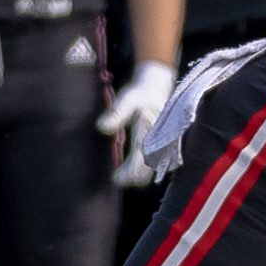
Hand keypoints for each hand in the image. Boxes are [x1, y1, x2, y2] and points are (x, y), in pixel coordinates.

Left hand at [99, 61, 175, 187]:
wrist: (157, 86)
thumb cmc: (140, 94)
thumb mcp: (127, 100)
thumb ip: (116, 114)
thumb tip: (102, 128)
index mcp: (149, 134)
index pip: (139, 164)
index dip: (126, 175)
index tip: (114, 178)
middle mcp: (159, 144)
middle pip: (146, 174)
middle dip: (131, 179)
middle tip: (116, 177)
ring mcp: (163, 146)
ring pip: (151, 171)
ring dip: (136, 175)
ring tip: (121, 171)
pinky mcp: (163, 146)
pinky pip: (155, 165)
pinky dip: (142, 169)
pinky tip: (130, 164)